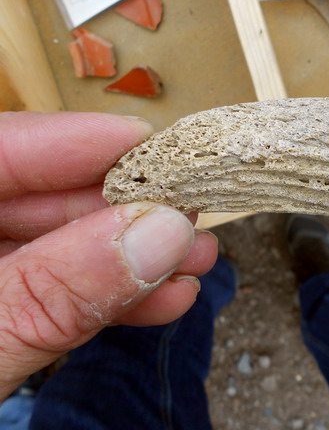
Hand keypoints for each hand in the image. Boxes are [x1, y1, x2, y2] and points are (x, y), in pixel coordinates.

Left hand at [0, 111, 217, 399]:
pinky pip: (45, 299)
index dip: (66, 143)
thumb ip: (50, 295)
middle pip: (23, 200)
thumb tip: (157, 232)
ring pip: (44, 252)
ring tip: (188, 263)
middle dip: (115, 211)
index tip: (145, 145)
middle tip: (184, 213)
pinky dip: (104, 302)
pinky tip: (157, 302)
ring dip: (126, 260)